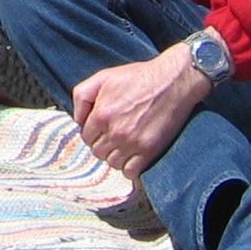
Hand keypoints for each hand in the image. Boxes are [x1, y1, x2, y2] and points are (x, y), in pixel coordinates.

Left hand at [71, 44, 210, 176]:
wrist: (172, 81)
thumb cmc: (138, 77)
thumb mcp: (103, 77)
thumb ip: (82, 96)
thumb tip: (78, 120)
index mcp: (102, 114)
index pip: (86, 137)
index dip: (93, 133)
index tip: (103, 128)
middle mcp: (115, 131)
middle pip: (98, 152)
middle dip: (103, 144)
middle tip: (114, 135)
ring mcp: (133, 143)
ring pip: (112, 163)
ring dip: (115, 156)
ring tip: (123, 144)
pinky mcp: (150, 150)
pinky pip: (131, 172)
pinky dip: (129, 168)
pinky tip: (133, 156)